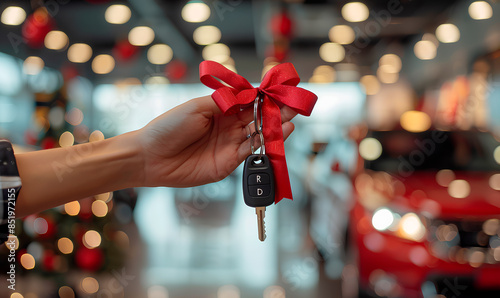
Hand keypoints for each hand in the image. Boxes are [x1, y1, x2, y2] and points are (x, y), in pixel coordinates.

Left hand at [136, 95, 296, 186]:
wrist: (151, 157)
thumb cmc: (168, 127)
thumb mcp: (196, 107)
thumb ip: (224, 102)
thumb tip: (248, 95)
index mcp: (220, 110)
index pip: (248, 102)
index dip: (264, 97)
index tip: (280, 91)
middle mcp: (227, 126)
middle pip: (257, 118)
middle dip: (276, 112)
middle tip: (294, 105)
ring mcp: (229, 145)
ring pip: (257, 135)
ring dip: (275, 127)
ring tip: (291, 119)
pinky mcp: (228, 163)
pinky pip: (250, 152)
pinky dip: (265, 144)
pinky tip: (277, 134)